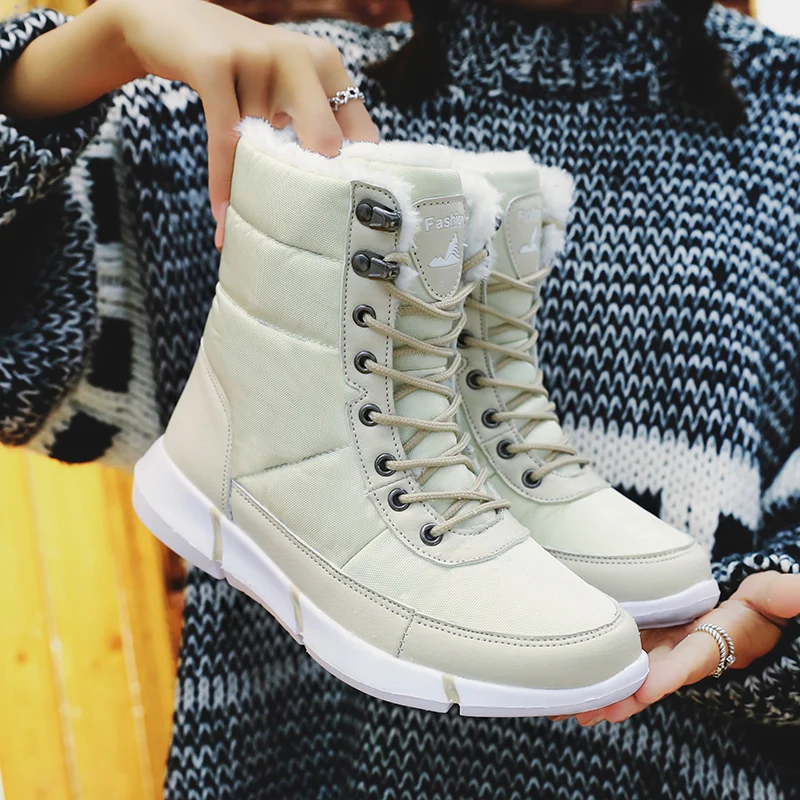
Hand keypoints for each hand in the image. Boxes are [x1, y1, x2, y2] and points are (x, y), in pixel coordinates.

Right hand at [118, 0, 377, 244]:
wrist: (170, 22)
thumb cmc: (238, 72)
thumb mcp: (283, 87)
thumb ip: (311, 124)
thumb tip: (334, 195)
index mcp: (327, 64)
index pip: (359, 132)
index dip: (355, 178)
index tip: (345, 220)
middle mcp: (300, 56)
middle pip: (325, 142)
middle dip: (316, 188)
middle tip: (304, 232)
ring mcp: (259, 56)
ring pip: (267, 149)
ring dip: (256, 192)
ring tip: (253, 228)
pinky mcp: (215, 64)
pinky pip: (226, 141)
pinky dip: (224, 182)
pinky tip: (223, 215)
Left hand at [567, 573, 799, 726]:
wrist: (745, 612)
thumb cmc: (760, 605)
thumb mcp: (772, 597)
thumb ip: (781, 596)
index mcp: (717, 643)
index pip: (694, 659)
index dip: (671, 674)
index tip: (647, 689)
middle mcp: (686, 654)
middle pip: (653, 678)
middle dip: (626, 697)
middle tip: (595, 712)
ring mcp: (666, 649)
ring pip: (632, 674)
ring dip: (605, 692)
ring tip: (571, 709)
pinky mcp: (649, 640)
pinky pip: (623, 658)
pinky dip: (601, 673)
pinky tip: (572, 686)